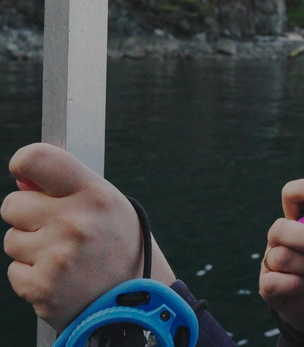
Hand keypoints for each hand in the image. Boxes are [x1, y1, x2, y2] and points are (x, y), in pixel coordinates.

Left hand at [1, 143, 175, 331]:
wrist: (134, 302)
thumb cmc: (120, 247)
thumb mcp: (108, 207)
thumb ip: (67, 187)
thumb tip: (22, 178)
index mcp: (96, 195)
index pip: (38, 159)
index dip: (22, 163)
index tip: (23, 172)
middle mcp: (75, 222)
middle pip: (13, 204)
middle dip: (27, 216)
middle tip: (57, 230)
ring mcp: (57, 255)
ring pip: (11, 239)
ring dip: (30, 248)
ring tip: (64, 257)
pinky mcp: (41, 286)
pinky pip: (14, 271)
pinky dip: (32, 276)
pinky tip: (60, 277)